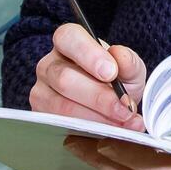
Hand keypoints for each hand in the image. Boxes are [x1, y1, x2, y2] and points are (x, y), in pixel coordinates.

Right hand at [30, 23, 146, 130]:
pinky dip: (89, 130)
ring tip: (123, 122)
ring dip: (96, 118)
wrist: (110, 104)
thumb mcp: (129, 68)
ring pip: (62, 106)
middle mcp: (48, 64)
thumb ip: (128, 61)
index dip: (89, 55)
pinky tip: (110, 131)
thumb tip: (119, 56)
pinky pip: (61, 125)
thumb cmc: (116, 79)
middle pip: (64, 78)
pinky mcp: (41, 116)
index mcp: (68, 41)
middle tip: (125, 109)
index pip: (68, 38)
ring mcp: (41, 91)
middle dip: (99, 97)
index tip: (111, 73)